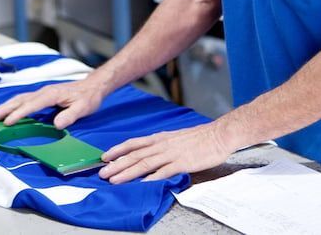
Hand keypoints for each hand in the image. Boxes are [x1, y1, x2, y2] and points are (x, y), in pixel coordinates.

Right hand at [0, 78, 107, 128]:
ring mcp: (42, 92)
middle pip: (21, 99)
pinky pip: (24, 100)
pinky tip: (7, 111)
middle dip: (5, 108)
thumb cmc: (88, 97)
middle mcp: (44, 91)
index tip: (8, 121)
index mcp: (52, 94)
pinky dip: (13, 105)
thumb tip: (56, 125)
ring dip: (6, 106)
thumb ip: (70, 115)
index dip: (20, 113)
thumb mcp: (83, 107)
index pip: (33, 104)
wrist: (92, 86)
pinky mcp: (43, 95)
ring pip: (20, 98)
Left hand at [98, 121, 231, 183]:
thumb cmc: (199, 138)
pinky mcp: (182, 163)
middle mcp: (162, 144)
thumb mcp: (175, 137)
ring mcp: (171, 153)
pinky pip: (163, 172)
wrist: (218, 135)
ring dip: (127, 172)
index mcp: (160, 138)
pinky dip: (151, 178)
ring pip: (144, 163)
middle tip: (102, 173)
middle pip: (135, 155)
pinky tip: (141, 184)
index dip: (118, 150)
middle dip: (116, 164)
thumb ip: (162, 144)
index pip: (134, 143)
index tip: (105, 156)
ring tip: (114, 180)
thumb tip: (148, 152)